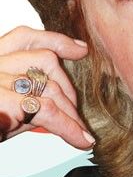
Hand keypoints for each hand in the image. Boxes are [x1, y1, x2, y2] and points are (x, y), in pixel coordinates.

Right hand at [0, 26, 93, 148]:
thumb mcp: (2, 108)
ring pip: (48, 85)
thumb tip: (59, 107)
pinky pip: (46, 111)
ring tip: (80, 132)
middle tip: (77, 116)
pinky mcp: (2, 104)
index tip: (80, 51)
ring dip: (71, 112)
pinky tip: (79, 138)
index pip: (25, 37)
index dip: (56, 40)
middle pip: (44, 60)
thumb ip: (24, 98)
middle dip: (68, 89)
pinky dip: (68, 127)